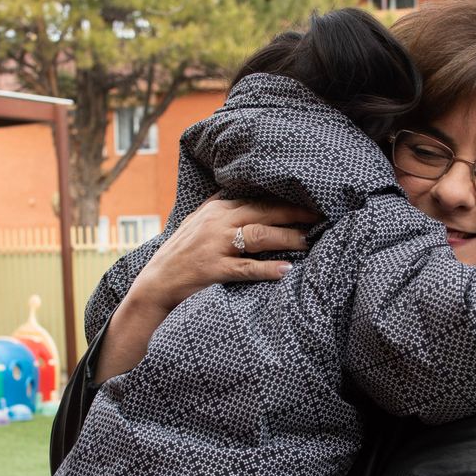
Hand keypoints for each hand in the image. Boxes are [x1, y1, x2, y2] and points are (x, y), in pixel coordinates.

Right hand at [131, 197, 317, 312]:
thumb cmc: (180, 254)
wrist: (155, 285)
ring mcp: (216, 246)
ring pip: (259, 236)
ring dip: (288, 238)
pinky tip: (286, 270)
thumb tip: (239, 190)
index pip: (258, 199)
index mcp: (217, 209)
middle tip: (321, 217)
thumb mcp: (196, 222)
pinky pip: (246, 268)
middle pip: (264, 213)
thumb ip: (218, 206)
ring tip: (309, 241)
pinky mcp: (214, 270)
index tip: (309, 200)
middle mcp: (218, 223)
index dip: (285, 200)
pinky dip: (267, 269)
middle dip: (295, 214)